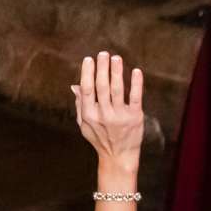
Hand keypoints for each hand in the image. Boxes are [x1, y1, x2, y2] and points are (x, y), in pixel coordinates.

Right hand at [74, 51, 144, 179]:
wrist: (119, 156)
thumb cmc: (100, 139)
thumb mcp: (85, 124)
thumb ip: (80, 104)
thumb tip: (74, 86)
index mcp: (89, 114)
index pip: (87, 89)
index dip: (87, 73)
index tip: (89, 59)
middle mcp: (104, 114)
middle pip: (102, 86)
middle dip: (102, 68)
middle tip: (104, 54)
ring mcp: (120, 116)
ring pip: (118, 89)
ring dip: (117, 72)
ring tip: (116, 58)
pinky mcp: (135, 117)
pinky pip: (136, 97)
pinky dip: (136, 83)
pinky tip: (136, 71)